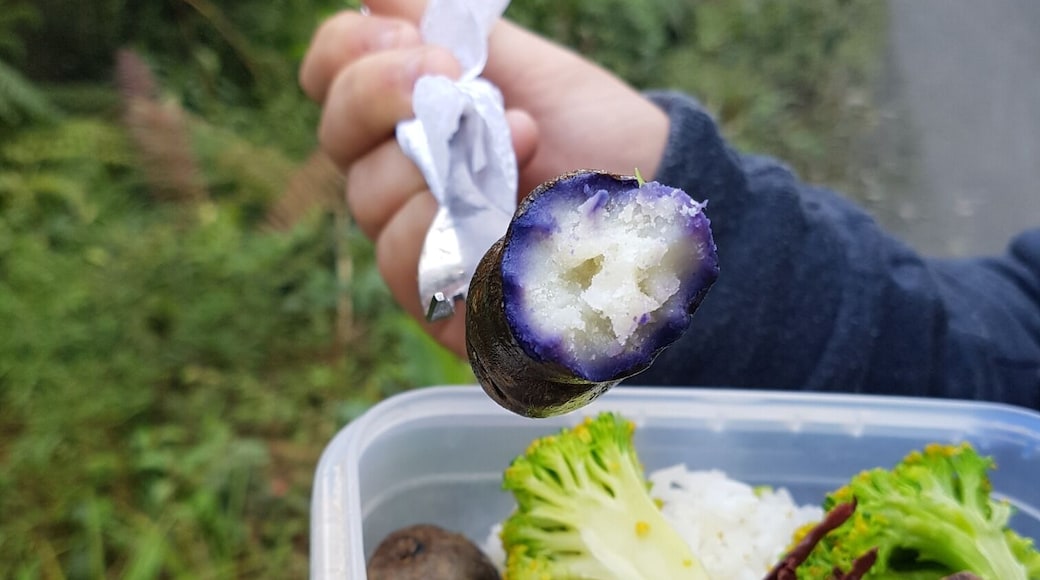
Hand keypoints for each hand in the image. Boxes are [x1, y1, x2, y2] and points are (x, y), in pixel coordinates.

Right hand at [299, 0, 669, 356]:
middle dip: (380, 92)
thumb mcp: (522, 65)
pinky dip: (444, 224)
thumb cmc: (590, 132)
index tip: (411, 36)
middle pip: (336, 136)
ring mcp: (418, 239)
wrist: (652, 194)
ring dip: (436, 159)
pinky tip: (505, 203)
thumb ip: (444, 27)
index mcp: (406, 116)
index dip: (347, 53)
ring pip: (368, 198)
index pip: (330, 80)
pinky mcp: (443, 299)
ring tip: (518, 135)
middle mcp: (399, 176)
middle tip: (448, 76)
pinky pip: (404, 261)